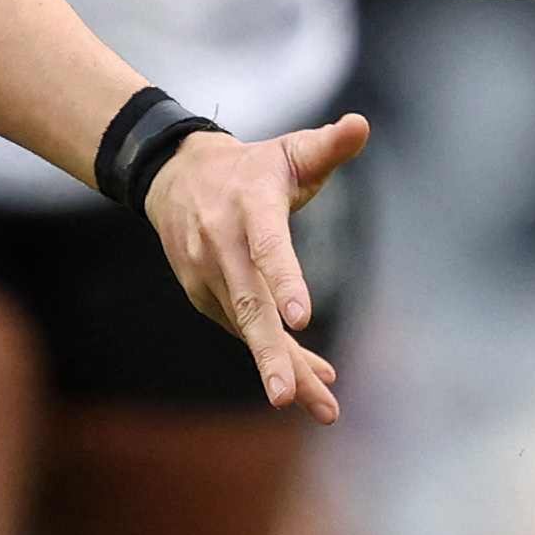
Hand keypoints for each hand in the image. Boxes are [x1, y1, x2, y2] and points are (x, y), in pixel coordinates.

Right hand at [141, 115, 362, 418]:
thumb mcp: (289, 151)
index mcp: (248, 207)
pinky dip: (277, 357)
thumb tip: (361, 125)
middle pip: (248, 307)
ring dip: (284, 369)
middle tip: (288, 398)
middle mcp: (221, 245)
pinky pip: (245, 331)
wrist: (174, 177)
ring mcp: (207, 275)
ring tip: (324, 408)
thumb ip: (328, 146)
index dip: (284, 281)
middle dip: (270, 355)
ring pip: (249, 330)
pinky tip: (311, 383)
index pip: (267, 247)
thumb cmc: (250, 169)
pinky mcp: (204, 296)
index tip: (301, 318)